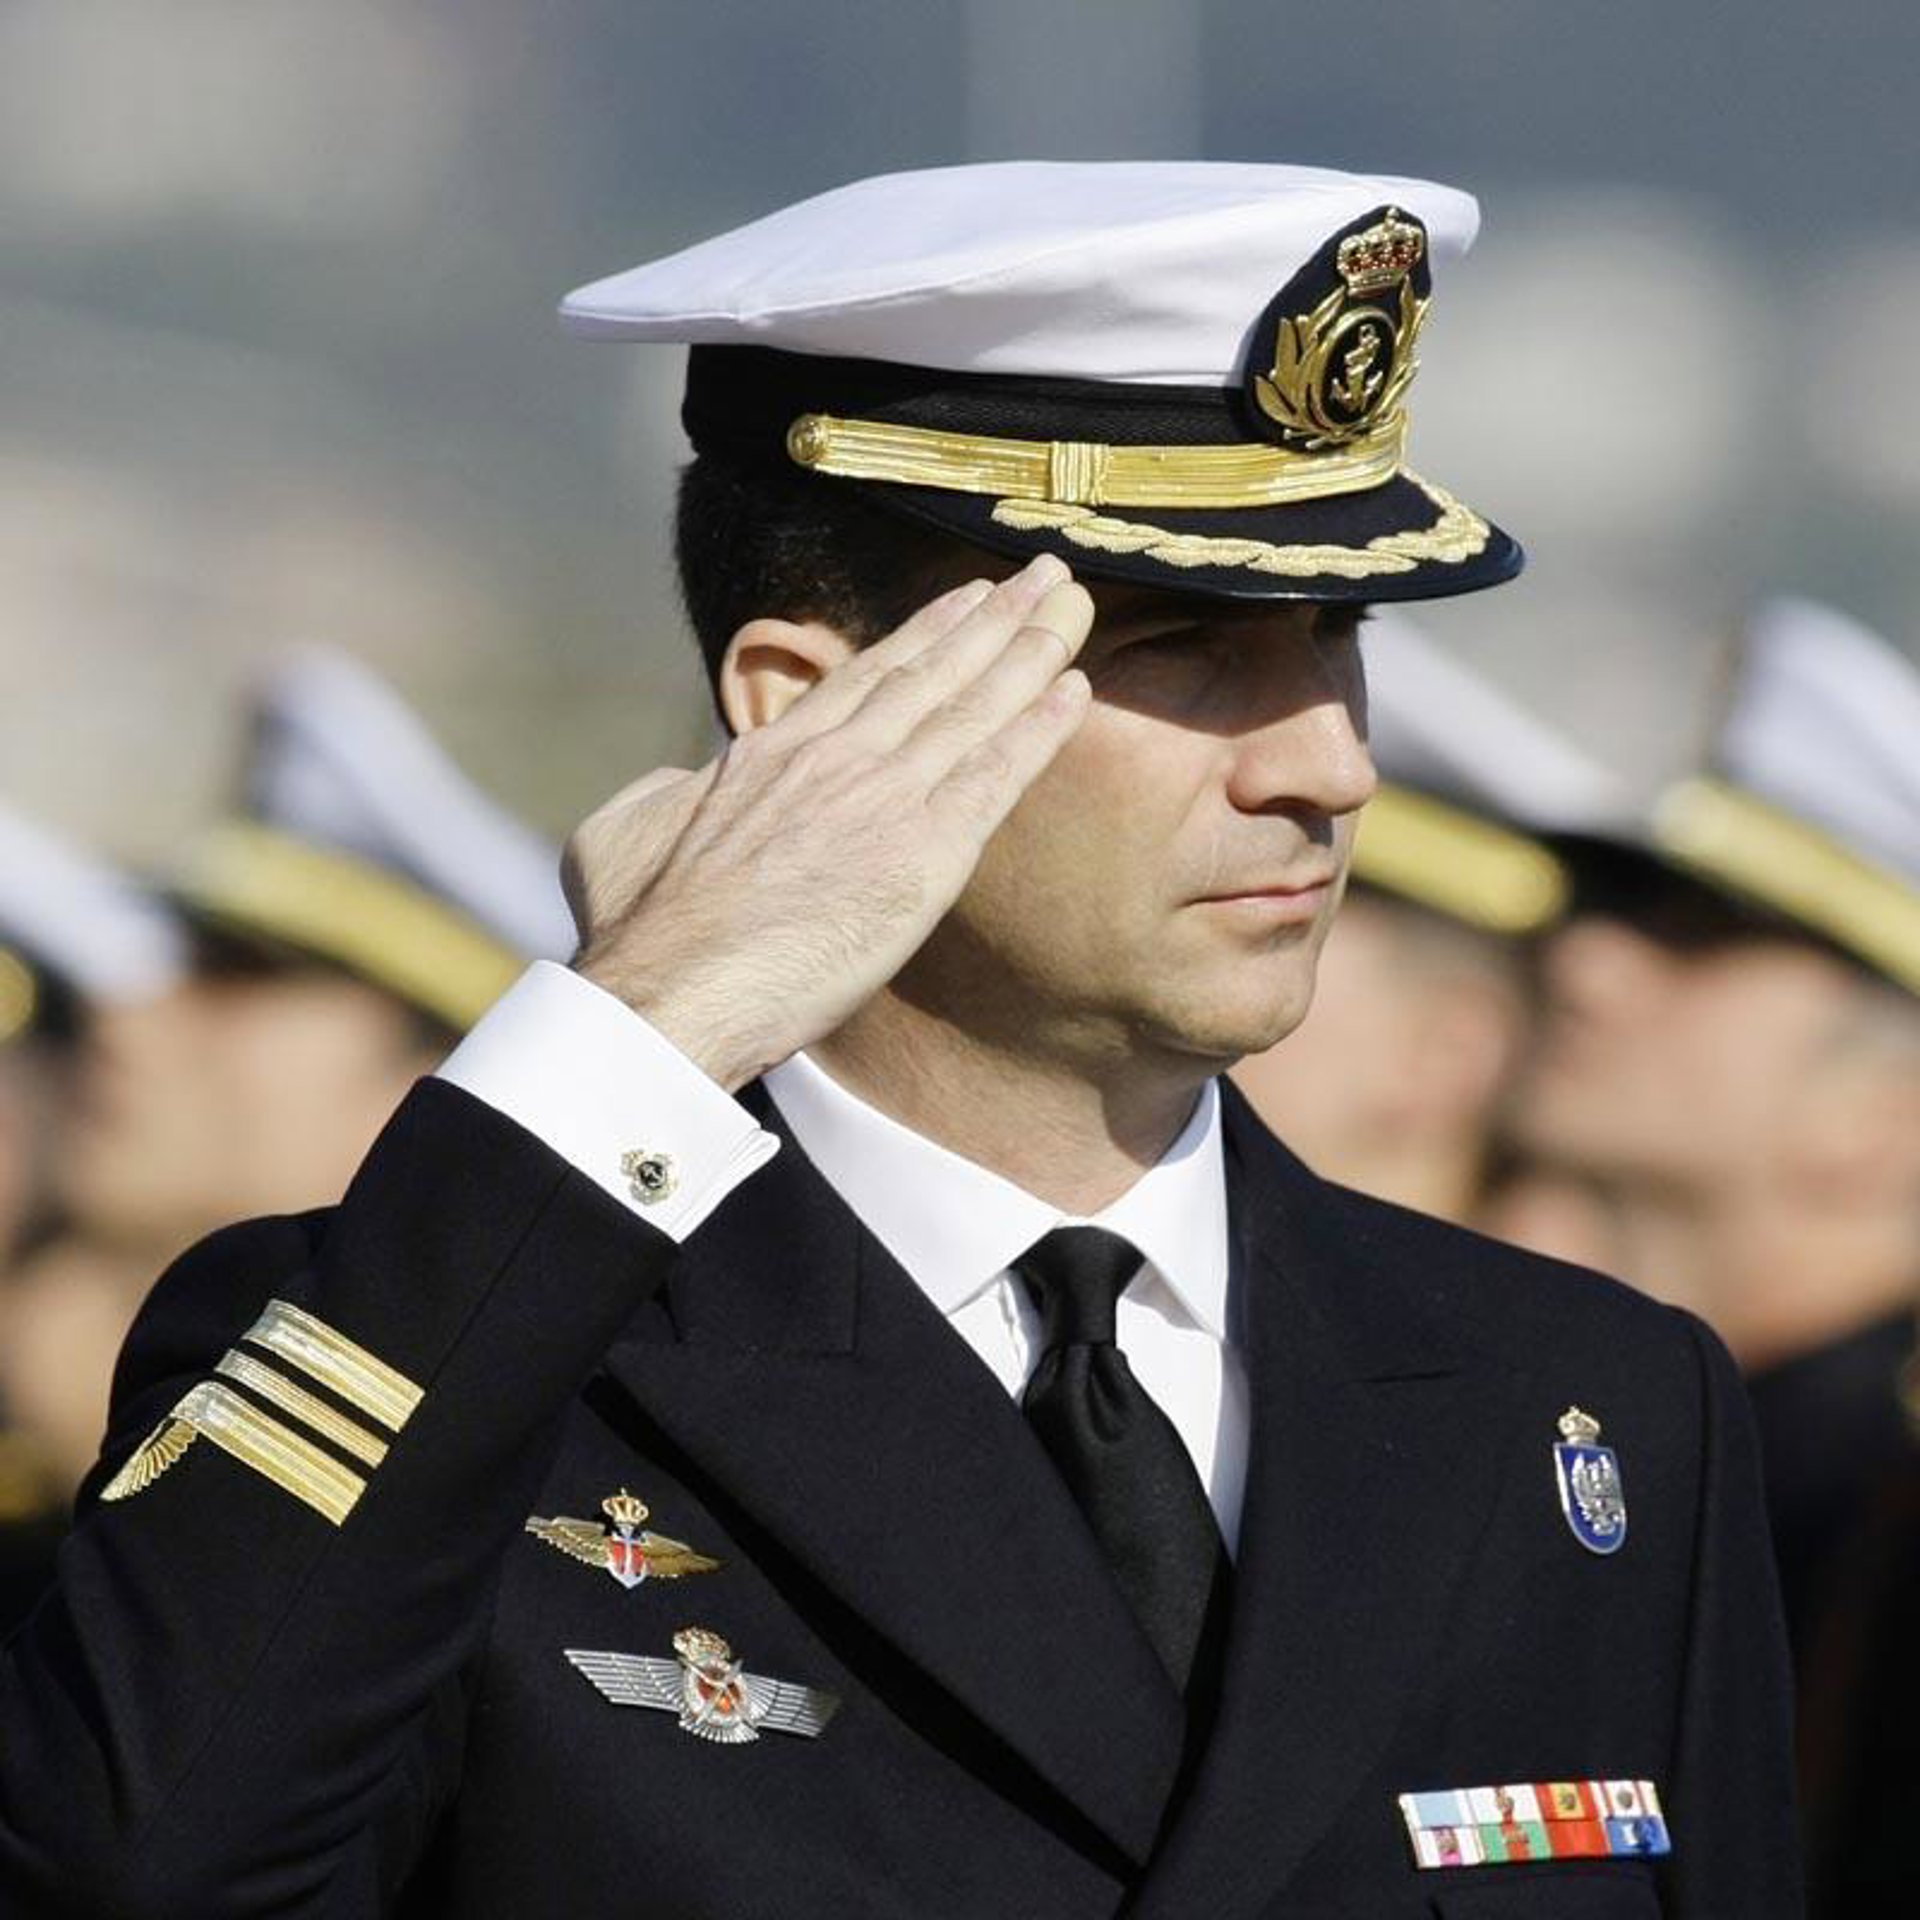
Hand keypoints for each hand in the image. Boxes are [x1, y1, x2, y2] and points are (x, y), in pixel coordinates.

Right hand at [564, 556, 1093, 1088]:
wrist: (667, 987)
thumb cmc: (638, 926)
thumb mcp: (625, 831)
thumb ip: (667, 795)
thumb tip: (678, 784)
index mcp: (771, 752)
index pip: (867, 678)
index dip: (927, 634)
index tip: (969, 599)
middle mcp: (835, 758)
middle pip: (933, 672)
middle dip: (997, 617)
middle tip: (1049, 574)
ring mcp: (881, 798)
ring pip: (972, 707)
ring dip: (1031, 650)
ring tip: (1075, 605)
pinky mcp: (922, 854)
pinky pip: (996, 777)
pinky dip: (1038, 731)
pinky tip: (1075, 692)